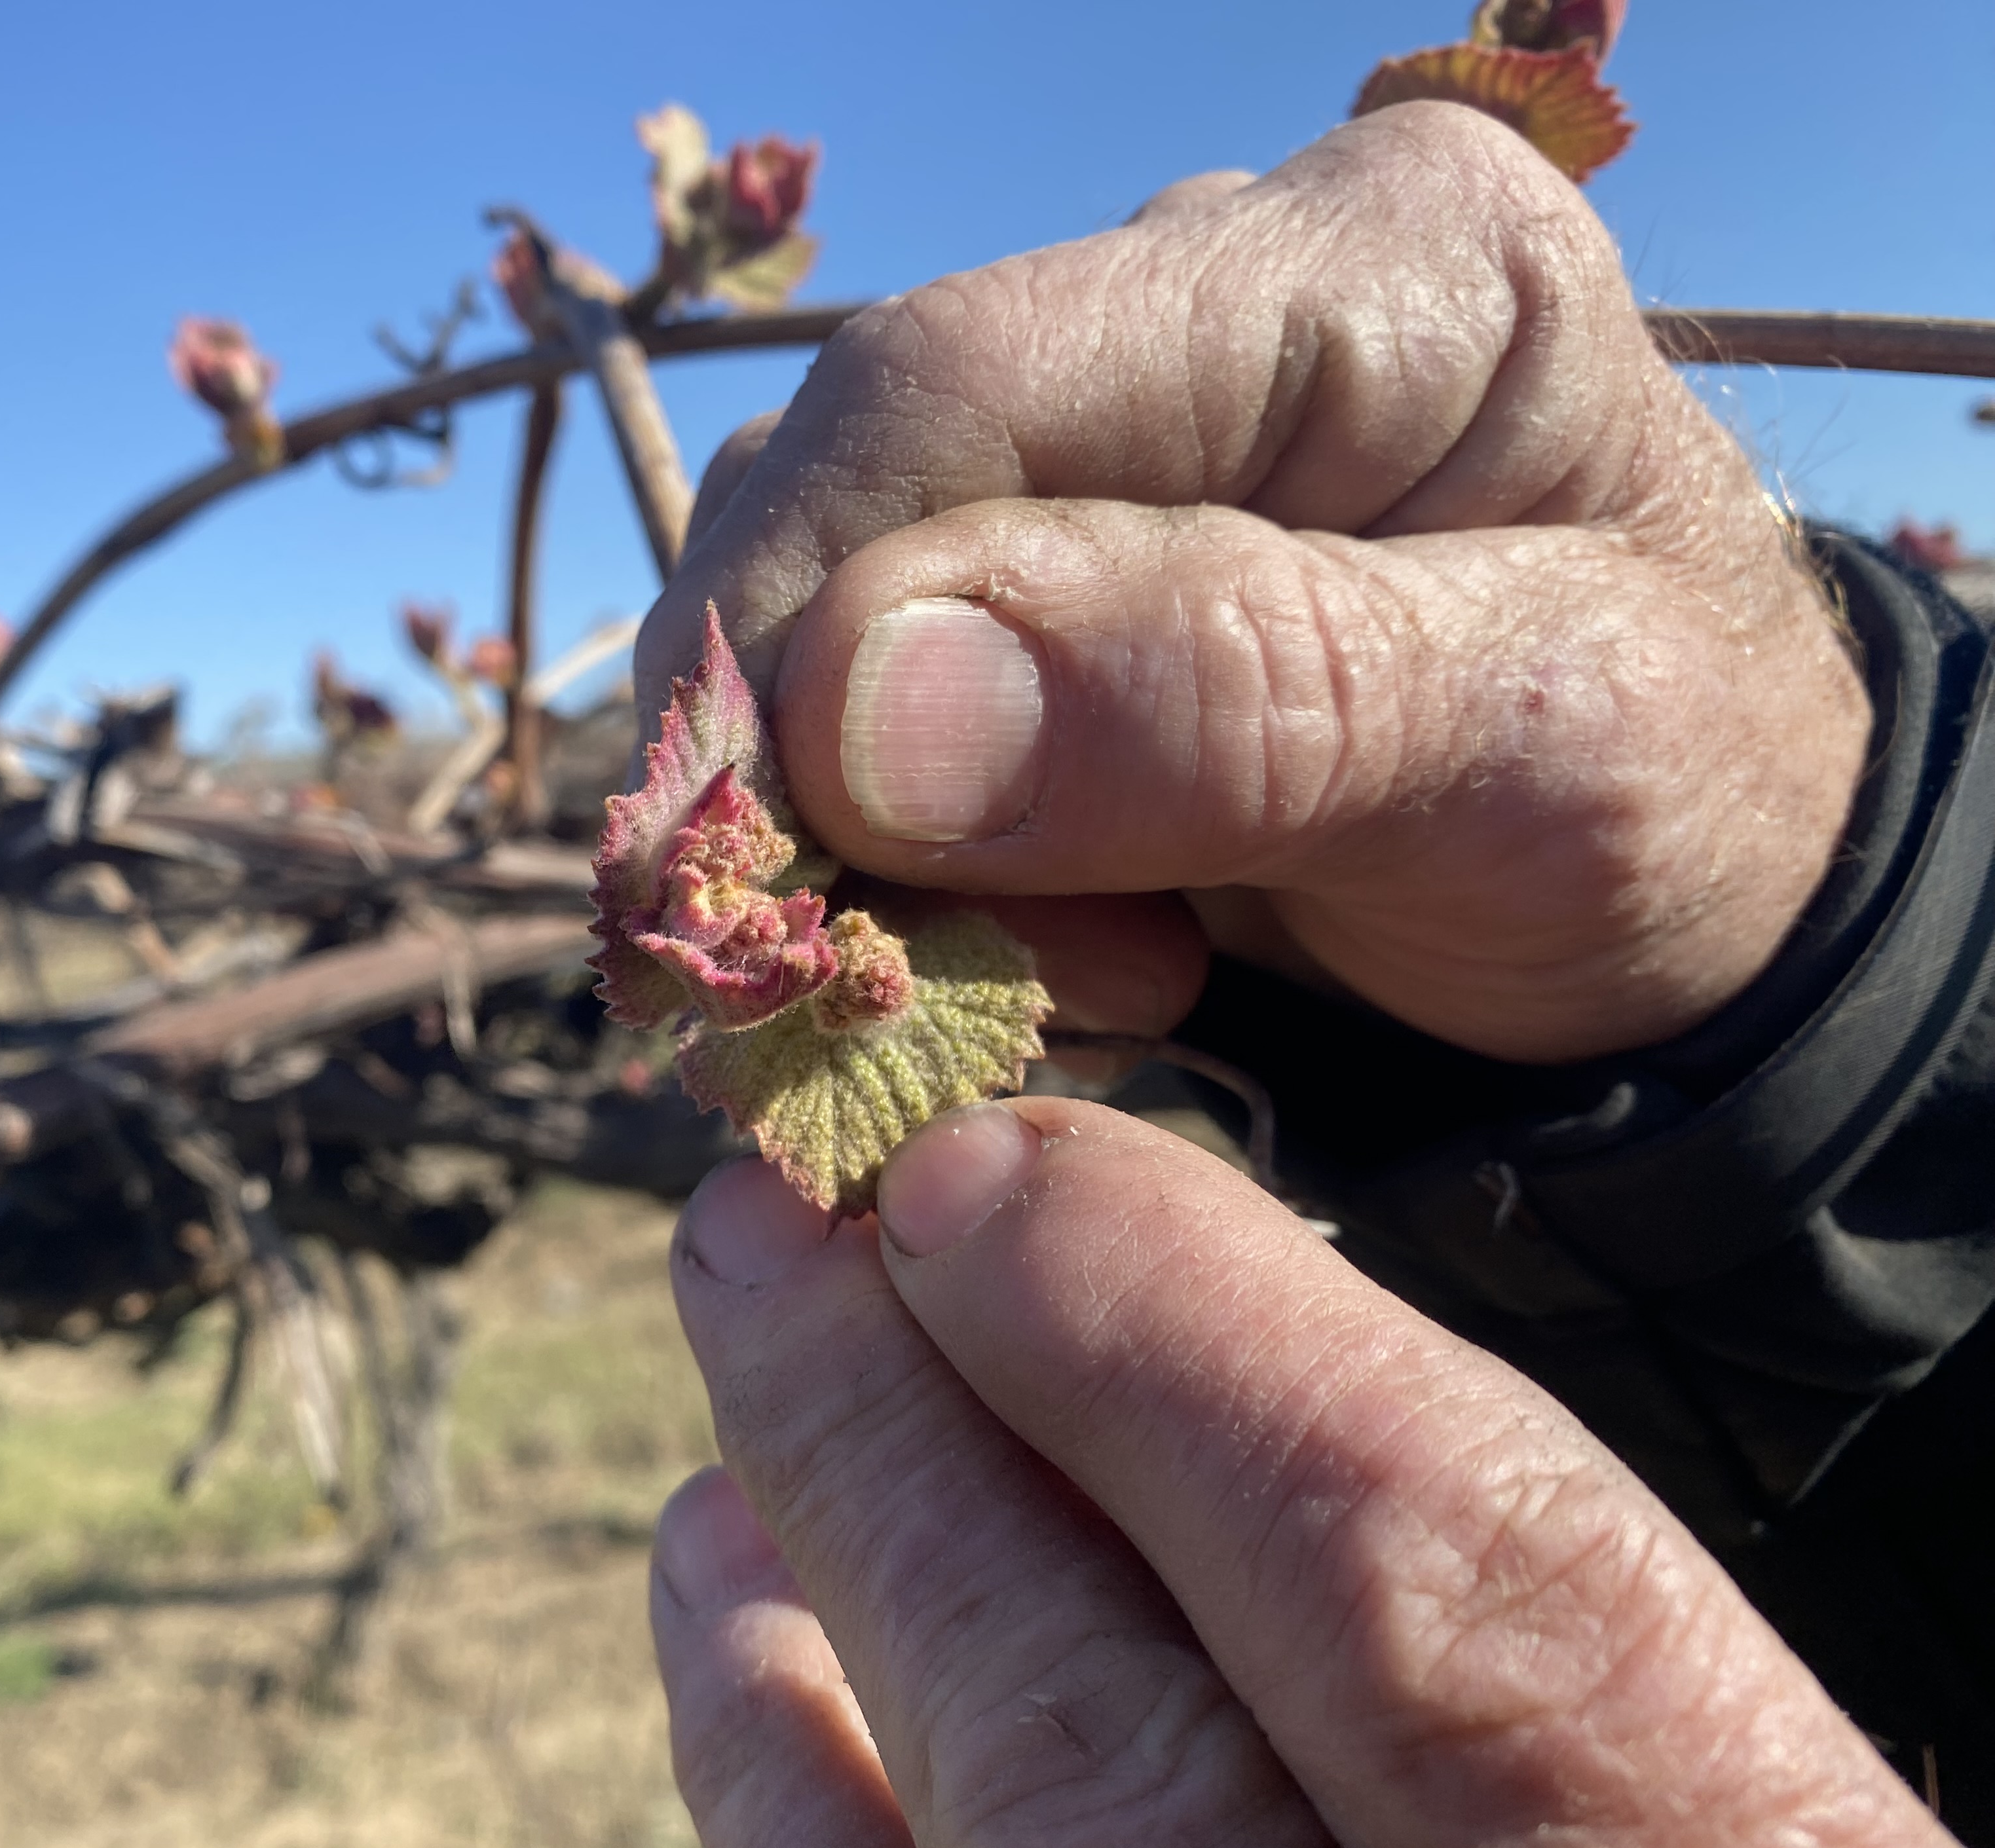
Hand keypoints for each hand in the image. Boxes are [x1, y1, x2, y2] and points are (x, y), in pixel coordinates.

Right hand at [635, 105, 1870, 1062]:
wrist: (1685, 897)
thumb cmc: (1671, 806)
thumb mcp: (1530, 761)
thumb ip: (1231, 702)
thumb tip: (850, 709)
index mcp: (1375, 256)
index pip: (955, 383)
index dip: (803, 622)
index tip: (774, 874)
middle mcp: (1188, 299)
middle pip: (845, 489)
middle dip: (827, 765)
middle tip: (960, 980)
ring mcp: (1088, 440)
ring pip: (809, 598)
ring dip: (855, 831)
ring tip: (1081, 970)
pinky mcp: (1023, 578)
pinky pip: (840, 698)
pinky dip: (880, 858)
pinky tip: (1034, 943)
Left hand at [652, 1107, 1994, 1847]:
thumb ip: (1626, 1741)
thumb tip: (1269, 1398)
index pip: (1476, 1641)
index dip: (1208, 1368)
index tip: (1004, 1174)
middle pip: (1138, 1791)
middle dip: (921, 1467)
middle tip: (767, 1226)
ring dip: (826, 1654)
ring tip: (732, 1430)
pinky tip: (751, 1692)